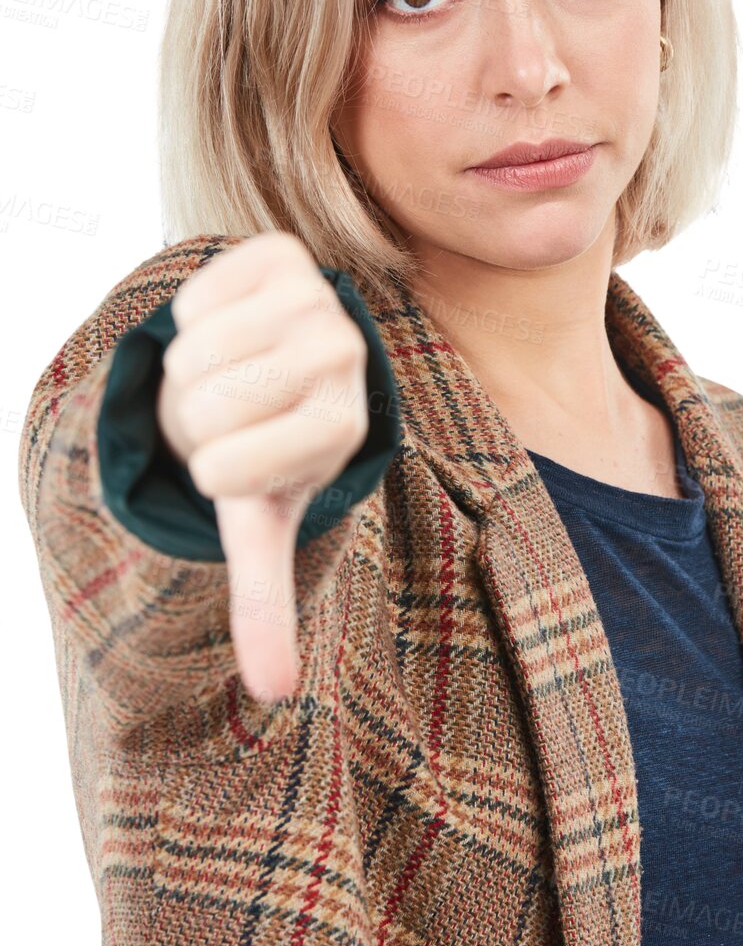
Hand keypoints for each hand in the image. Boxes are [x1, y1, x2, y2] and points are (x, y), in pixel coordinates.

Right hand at [158, 232, 368, 703]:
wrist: (282, 369)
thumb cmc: (265, 453)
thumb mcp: (264, 523)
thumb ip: (267, 602)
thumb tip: (276, 691)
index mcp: (343, 429)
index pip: (226, 465)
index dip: (213, 468)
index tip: (244, 463)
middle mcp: (347, 357)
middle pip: (207, 402)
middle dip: (198, 416)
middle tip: (233, 415)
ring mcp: (320, 298)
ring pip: (193, 345)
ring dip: (191, 365)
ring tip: (232, 374)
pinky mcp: (283, 254)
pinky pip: (197, 291)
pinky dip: (193, 314)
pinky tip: (231, 327)